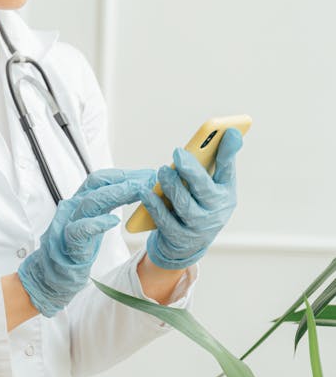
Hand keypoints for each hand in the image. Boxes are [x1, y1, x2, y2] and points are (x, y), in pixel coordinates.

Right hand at [18, 168, 155, 317]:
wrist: (52, 275)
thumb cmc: (77, 248)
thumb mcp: (94, 223)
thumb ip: (107, 207)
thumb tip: (136, 192)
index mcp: (80, 201)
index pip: (101, 179)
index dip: (125, 174)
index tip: (148, 175)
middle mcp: (72, 208)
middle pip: (97, 184)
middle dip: (124, 179)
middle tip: (148, 180)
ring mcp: (67, 223)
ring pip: (90, 202)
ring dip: (116, 193)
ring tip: (137, 190)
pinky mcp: (67, 243)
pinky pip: (80, 229)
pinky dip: (97, 223)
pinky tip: (114, 220)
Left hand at [142, 127, 242, 270]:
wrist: (189, 244)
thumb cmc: (199, 203)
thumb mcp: (210, 185)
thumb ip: (213, 162)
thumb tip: (226, 133)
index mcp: (225, 192)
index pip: (228, 169)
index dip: (229, 152)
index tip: (230, 132)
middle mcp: (216, 210)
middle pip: (205, 190)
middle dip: (192, 171)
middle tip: (178, 154)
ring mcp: (199, 227)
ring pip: (185, 206)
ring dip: (173, 187)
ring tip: (162, 171)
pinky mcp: (179, 238)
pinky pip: (166, 221)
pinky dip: (155, 206)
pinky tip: (146, 193)